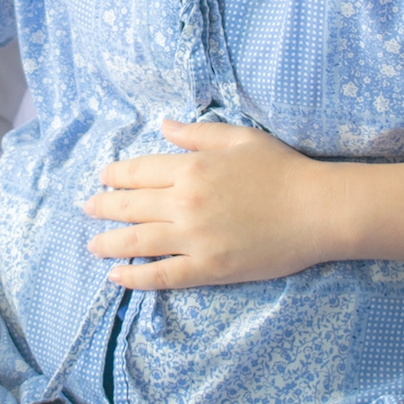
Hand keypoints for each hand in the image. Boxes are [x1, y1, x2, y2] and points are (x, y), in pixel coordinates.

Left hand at [83, 120, 336, 289]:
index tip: (103, 179)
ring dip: (109, 243)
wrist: (317, 210)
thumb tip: (162, 126)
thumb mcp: (239, 138)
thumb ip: (196, 134)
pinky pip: (162, 275)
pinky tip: (117, 277)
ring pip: (137, 242)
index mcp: (190, 168)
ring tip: (93, 245)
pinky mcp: (208, 268)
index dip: (116, 176)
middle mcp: (184, 203)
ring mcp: (194, 238)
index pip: (138, 172)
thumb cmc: (282, 169)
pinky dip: (135, 277)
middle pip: (130, 206)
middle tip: (86, 209)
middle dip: (103, 207)